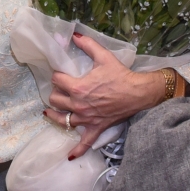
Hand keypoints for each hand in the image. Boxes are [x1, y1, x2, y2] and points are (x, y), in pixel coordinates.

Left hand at [43, 33, 161, 159]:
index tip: (59, 74)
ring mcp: (86, 119)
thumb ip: (87, 45)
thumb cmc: (121, 75)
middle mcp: (78, 105)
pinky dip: (77, 150)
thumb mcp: (103, 57)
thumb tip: (75, 35)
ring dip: (55, 115)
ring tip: (50, 112)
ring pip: (62, 120)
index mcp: (78, 87)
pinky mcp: (95, 128)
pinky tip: (69, 156)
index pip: (56, 81)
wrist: (139, 93)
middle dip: (55, 93)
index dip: (56, 76)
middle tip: (58, 90)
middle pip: (55, 100)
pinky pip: (84, 142)